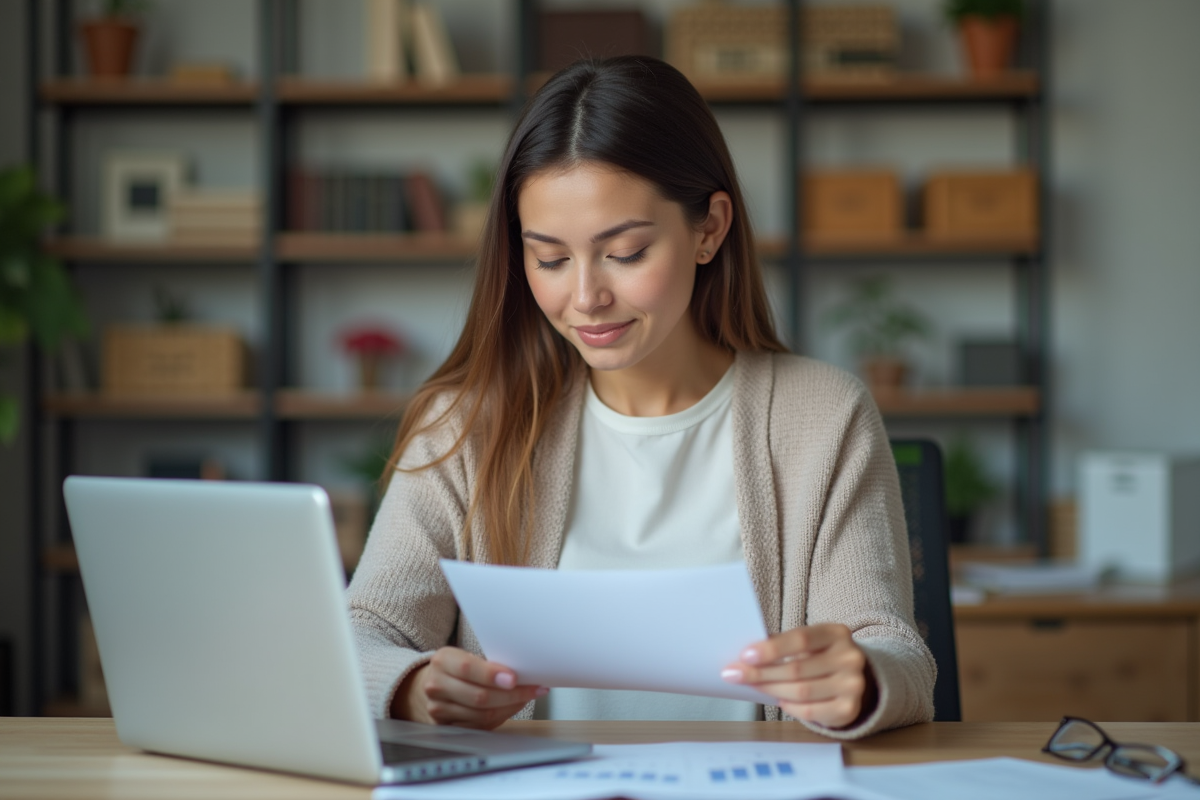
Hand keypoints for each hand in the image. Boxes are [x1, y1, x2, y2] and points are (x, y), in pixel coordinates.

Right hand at [391, 646, 547, 728]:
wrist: (431, 684)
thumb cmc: (456, 668)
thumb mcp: (464, 656)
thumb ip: (487, 663)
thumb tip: (523, 670)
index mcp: (442, 660)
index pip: (468, 668)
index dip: (492, 675)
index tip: (514, 678)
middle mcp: (437, 685)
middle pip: (479, 697)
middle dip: (511, 695)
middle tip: (533, 689)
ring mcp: (439, 709)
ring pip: (482, 715)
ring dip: (510, 707)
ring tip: (526, 697)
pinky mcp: (446, 727)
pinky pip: (480, 726)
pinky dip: (501, 717)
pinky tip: (512, 707)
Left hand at [720, 623, 876, 728]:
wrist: (855, 677)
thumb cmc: (820, 656)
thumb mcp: (808, 643)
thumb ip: (783, 644)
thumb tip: (746, 655)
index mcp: (837, 634)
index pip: (800, 639)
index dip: (771, 648)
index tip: (745, 655)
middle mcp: (850, 658)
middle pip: (797, 669)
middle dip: (761, 673)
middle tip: (734, 674)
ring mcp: (853, 685)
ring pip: (801, 692)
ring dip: (770, 690)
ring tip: (752, 686)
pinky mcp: (849, 709)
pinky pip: (810, 712)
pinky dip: (789, 707)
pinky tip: (778, 699)